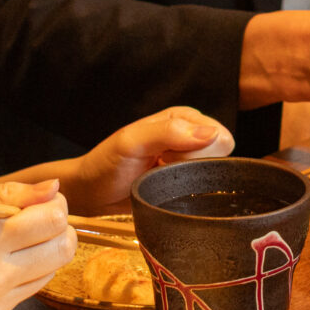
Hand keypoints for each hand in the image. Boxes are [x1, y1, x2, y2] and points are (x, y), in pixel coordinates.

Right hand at [0, 181, 73, 309]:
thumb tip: (52, 191)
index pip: (53, 219)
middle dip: (59, 229)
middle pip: (63, 248)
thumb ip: (8, 195)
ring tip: (15, 242)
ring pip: (51, 271)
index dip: (54, 205)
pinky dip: (24, 273)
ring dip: (44, 252)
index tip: (41, 202)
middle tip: (38, 221)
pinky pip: (28, 291)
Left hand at [57, 106, 233, 213]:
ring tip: (160, 175)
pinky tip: (165, 187)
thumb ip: (169, 133)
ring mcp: (187, 158)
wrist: (91, 192)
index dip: (195, 152)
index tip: (165, 156)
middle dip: (192, 165)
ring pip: (212, 173)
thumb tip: (211, 134)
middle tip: (160, 165)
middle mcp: (190, 134)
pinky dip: (187, 191)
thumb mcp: (131, 143)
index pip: (217, 136)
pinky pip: (203, 187)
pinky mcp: (184, 179)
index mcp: (182, 117)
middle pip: (219, 155)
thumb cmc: (105, 165)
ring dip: (187, 179)